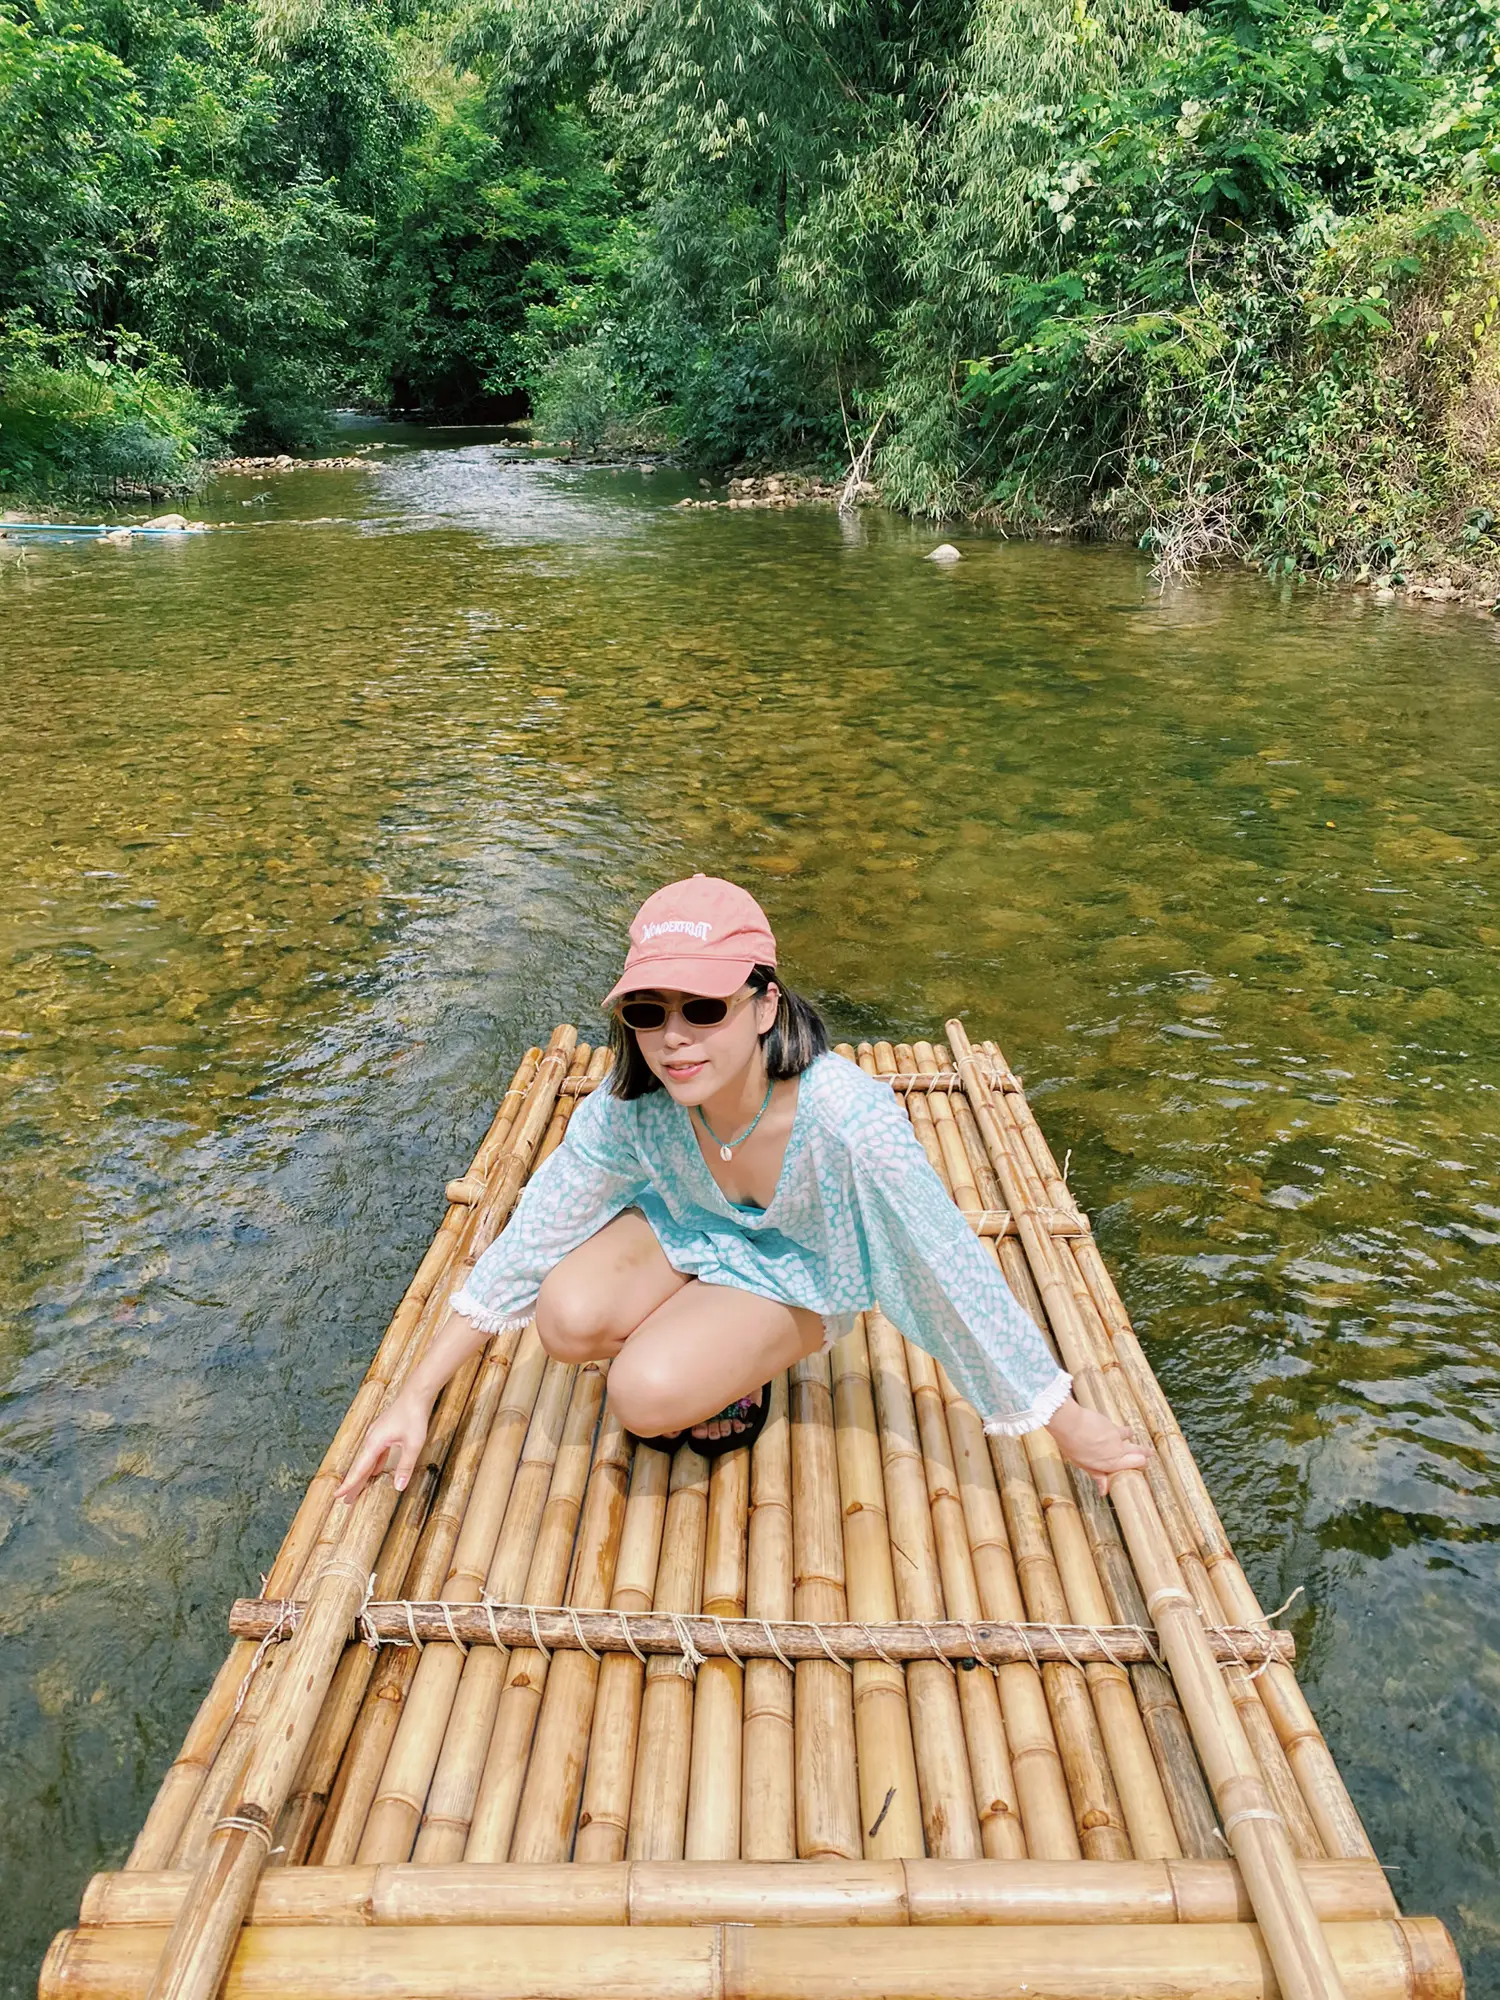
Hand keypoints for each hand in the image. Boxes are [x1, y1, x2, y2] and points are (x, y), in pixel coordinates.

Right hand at [334, 1388, 431, 1504]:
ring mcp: (377, 1435)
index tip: (337, 1496)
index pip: (359, 1469)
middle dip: (352, 1483)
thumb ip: (405, 1466)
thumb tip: (398, 1487)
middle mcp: (372, 1440)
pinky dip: (372, 1465)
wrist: (415, 1394)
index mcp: (374, 1443)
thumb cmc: (413, 1416)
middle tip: (344, 1500)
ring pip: (366, 1460)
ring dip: (362, 1475)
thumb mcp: (413, 1444)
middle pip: (360, 1466)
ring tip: (357, 1489)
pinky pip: (375, 1454)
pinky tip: (374, 1471)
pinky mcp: (384, 1433)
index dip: (349, 1484)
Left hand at [1046, 1395, 1149, 1495]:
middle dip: (1145, 1452)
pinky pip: (1119, 1428)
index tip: (1144, 1464)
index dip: (1141, 1464)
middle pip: (1138, 1451)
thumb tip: (1103, 1491)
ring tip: (1133, 1437)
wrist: (1071, 1424)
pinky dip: (1120, 1430)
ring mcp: (1116, 1435)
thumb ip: (1097, 1476)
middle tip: (1150, 1453)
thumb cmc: (1074, 1446)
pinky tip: (1115, 1428)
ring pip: (1129, 1436)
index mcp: (1112, 1463)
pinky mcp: (1111, 1424)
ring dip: (1131, 1437)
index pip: (1135, 1463)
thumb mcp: (1085, 1466)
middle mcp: (1118, 1449)